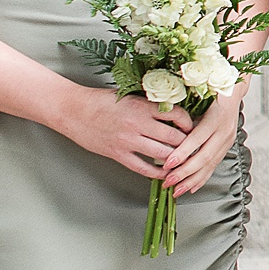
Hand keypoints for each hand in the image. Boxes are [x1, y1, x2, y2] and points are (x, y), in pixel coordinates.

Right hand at [57, 84, 193, 178]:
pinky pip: (143, 168)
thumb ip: (150, 104)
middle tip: (195, 146)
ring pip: (163, 154)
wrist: (73, 110)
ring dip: (176, 159)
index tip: (193, 126)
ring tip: (184, 160)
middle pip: (175, 138)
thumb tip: (174, 110)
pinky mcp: (118, 154)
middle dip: (188, 143)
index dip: (189, 123)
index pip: (177, 115)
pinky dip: (157, 173)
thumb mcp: (130, 95)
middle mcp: (138, 124)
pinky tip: (165, 173)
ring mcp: (128, 141)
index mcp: (143, 106)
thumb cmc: (101, 101)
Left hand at [158, 85, 243, 195]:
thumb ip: (183, 112)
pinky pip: (214, 165)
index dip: (182, 152)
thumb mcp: (198, 97)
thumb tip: (163, 125)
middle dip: (185, 172)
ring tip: (176, 190)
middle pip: (205, 155)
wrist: (233, 90)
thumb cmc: (211, 91)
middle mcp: (225, 130)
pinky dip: (202, 178)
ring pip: (210, 164)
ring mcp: (228, 139)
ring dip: (192, 180)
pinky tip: (192, 188)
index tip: (168, 163)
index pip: (197, 138)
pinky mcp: (227, 146)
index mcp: (216, 116)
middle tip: (168, 181)